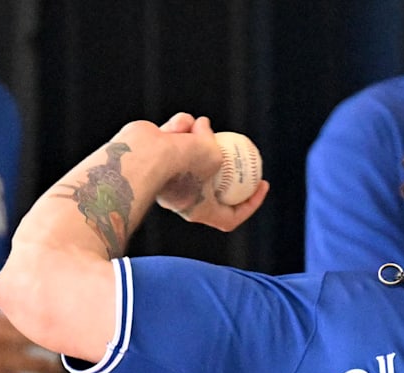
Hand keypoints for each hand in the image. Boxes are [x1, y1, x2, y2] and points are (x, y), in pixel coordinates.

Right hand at [153, 113, 268, 230]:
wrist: (141, 155)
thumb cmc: (182, 163)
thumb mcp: (213, 156)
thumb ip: (214, 146)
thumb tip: (203, 127)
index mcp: (199, 210)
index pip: (230, 217)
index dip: (251, 203)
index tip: (262, 184)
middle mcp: (183, 198)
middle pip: (212, 184)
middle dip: (224, 164)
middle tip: (239, 149)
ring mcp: (168, 178)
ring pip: (192, 154)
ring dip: (199, 136)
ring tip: (198, 126)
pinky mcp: (154, 159)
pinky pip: (174, 141)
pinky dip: (179, 130)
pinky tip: (180, 124)